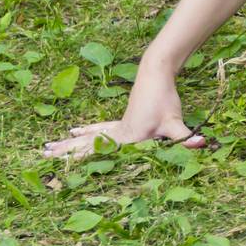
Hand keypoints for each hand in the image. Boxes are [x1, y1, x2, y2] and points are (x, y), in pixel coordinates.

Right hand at [40, 67, 205, 160]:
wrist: (156, 73)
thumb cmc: (164, 98)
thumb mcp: (175, 121)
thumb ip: (185, 137)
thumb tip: (202, 144)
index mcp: (127, 139)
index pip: (102, 156)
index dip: (84, 163)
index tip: (64, 172)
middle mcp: (118, 134)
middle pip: (88, 147)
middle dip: (67, 153)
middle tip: (42, 156)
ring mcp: (118, 126)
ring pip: (89, 138)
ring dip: (70, 144)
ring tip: (48, 147)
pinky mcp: (122, 120)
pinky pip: (99, 129)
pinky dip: (87, 132)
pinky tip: (76, 131)